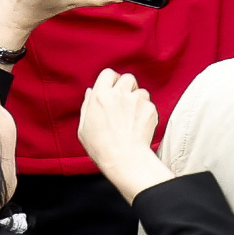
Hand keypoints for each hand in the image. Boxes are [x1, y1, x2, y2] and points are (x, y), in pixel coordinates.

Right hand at [78, 68, 172, 203]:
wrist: (125, 160)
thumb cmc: (101, 148)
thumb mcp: (84, 128)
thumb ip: (87, 105)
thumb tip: (91, 92)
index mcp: (100, 95)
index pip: (108, 73)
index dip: (111, 80)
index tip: (112, 88)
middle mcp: (119, 94)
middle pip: (127, 78)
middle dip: (126, 87)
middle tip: (124, 101)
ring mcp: (136, 100)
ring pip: (140, 90)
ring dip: (137, 99)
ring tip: (132, 115)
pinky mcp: (149, 108)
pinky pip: (149, 104)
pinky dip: (146, 112)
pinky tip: (139, 124)